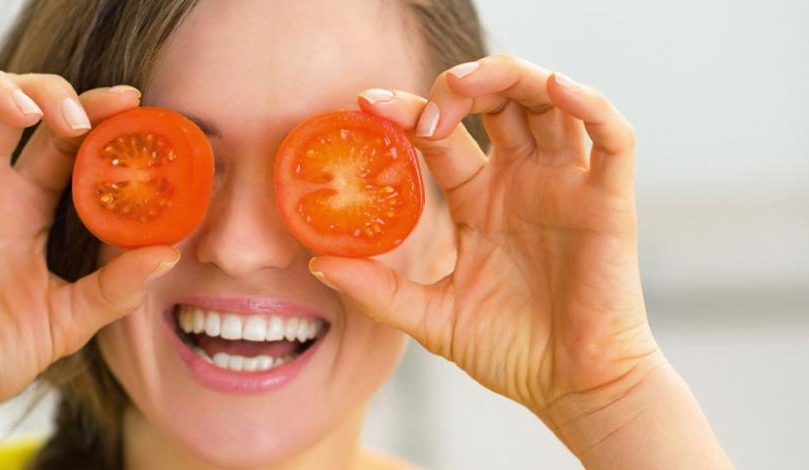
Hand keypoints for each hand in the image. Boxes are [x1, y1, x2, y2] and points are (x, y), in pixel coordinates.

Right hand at [0, 64, 177, 464]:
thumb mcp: (68, 319)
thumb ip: (116, 287)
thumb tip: (171, 254)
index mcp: (25, 203)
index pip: (61, 139)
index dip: (93, 114)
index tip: (130, 102)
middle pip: (12, 107)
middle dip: (50, 94)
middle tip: (82, 117)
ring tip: (30, 112)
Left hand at [310, 54, 662, 441]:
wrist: (571, 388)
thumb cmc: (509, 351)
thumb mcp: (431, 317)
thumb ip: (378, 289)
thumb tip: (318, 261)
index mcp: (480, 199)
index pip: (442, 134)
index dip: (408, 111)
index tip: (368, 103)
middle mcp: (522, 180)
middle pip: (497, 100)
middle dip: (459, 86)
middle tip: (425, 105)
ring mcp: (566, 185)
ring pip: (549, 101)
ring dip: (512, 76)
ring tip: (469, 83)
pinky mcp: (608, 201)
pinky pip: (611, 137)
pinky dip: (589, 103)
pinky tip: (557, 86)